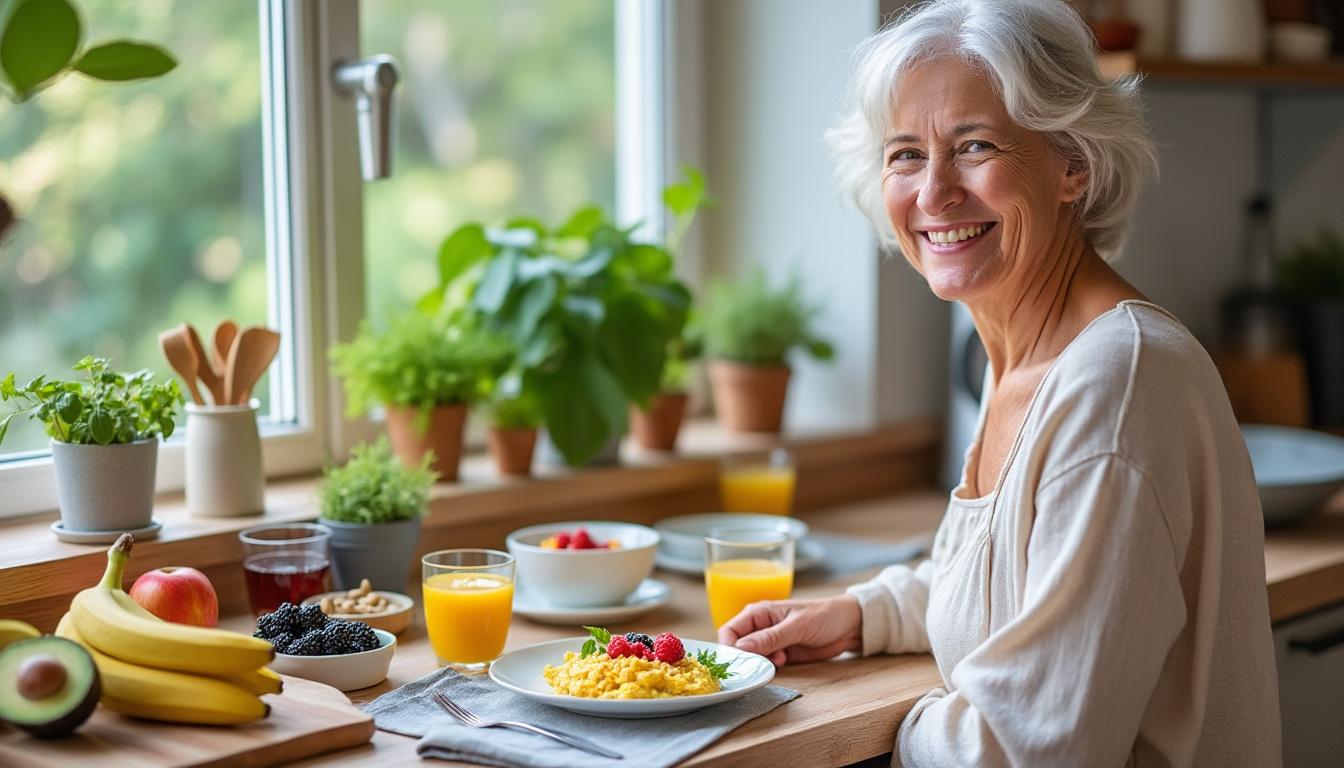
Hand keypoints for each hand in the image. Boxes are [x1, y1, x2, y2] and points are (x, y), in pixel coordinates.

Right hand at [717, 594, 862, 667]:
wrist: (849, 626)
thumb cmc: (824, 616)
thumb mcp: (797, 626)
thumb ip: (770, 637)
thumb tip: (741, 647)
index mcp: (759, 612)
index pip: (730, 630)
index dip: (729, 646)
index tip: (738, 660)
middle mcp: (760, 627)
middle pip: (737, 647)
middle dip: (745, 657)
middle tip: (762, 661)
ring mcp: (770, 642)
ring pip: (751, 658)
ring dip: (760, 662)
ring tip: (780, 659)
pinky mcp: (781, 654)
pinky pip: (765, 664)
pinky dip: (770, 667)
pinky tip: (785, 661)